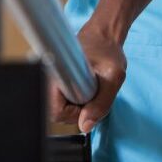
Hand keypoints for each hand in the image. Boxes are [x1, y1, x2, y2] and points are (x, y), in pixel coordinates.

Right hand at [50, 18, 126, 134]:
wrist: (104, 35)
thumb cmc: (108, 50)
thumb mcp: (114, 77)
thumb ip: (102, 103)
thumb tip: (86, 126)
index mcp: (57, 75)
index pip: (56, 112)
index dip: (76, 112)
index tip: (90, 98)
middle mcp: (48, 78)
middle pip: (57, 113)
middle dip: (78, 109)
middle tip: (93, 91)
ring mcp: (50, 81)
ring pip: (60, 109)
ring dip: (78, 104)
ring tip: (90, 86)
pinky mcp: (55, 83)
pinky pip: (63, 102)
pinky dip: (76, 100)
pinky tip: (84, 87)